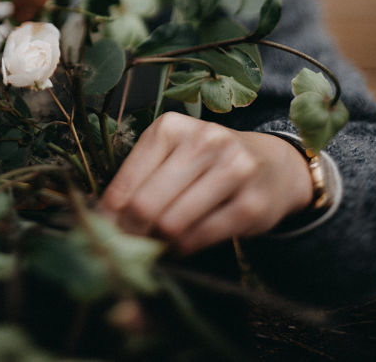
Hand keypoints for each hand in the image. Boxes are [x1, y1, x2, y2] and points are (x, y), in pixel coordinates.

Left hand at [100, 113, 312, 254]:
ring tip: (159, 242)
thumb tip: (103, 221)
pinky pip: (201, 236)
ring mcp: (233, 170)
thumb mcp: (170, 155)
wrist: (272, 164)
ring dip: (159, 242)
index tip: (105, 233)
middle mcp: (204, 141)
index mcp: (171, 127)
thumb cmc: (207, 162)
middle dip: (133, 232)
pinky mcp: (253, 203)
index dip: (110, 216)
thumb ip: (139, 181)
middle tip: (131, 244)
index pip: (125, 182)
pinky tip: (182, 244)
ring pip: (172, 223)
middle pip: (146, 205)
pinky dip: (184, 248)